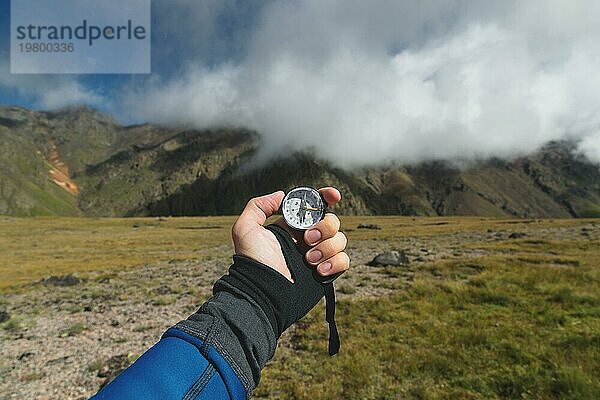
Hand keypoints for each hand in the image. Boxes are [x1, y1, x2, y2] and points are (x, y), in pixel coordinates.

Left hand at [232, 187, 349, 281]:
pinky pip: (344, 260)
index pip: (315, 205)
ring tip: (309, 259)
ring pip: (340, 239)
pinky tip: (319, 270)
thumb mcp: (245, 229)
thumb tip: (280, 195)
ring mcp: (318, 255)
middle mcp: (307, 238)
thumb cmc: (252, 262)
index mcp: (293, 226)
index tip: (333, 196)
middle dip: (324, 227)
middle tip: (307, 239)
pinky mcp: (326, 272)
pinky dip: (335, 262)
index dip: (327, 197)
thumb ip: (258, 206)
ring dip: (327, 247)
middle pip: (332, 221)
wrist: (262, 292)